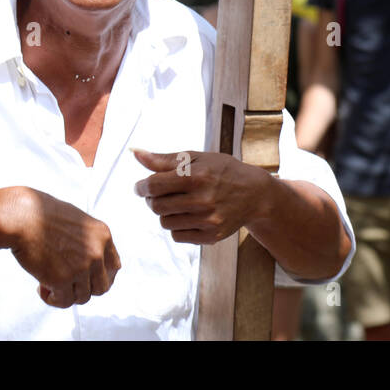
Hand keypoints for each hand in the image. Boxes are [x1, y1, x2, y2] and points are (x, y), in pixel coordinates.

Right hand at [0, 187, 120, 307]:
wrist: (21, 216)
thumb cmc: (42, 214)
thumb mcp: (77, 221)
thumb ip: (88, 241)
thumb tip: (90, 264)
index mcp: (102, 235)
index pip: (114, 267)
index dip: (101, 277)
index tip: (88, 280)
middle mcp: (96, 252)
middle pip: (102, 287)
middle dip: (84, 288)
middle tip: (68, 284)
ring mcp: (81, 267)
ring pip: (82, 297)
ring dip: (66, 294)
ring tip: (49, 283)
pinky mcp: (62, 280)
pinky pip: (64, 302)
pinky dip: (53, 299)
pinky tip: (42, 288)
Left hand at [132, 148, 271, 244]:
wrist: (255, 194)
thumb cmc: (222, 170)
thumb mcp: (197, 158)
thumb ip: (164, 159)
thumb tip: (135, 153)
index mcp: (197, 176)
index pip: (154, 185)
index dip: (141, 186)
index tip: (141, 186)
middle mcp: (203, 200)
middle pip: (156, 206)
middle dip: (152, 199)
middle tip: (159, 193)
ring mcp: (208, 221)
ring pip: (165, 222)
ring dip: (165, 212)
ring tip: (177, 203)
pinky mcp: (211, 236)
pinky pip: (177, 235)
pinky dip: (177, 225)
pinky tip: (187, 215)